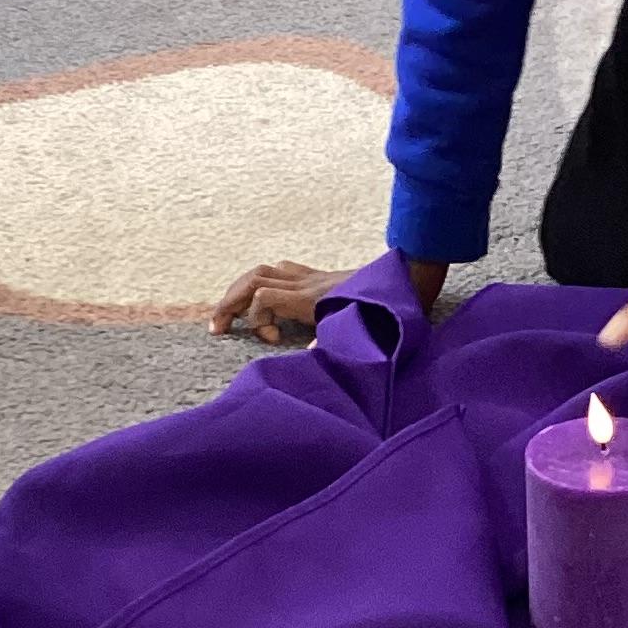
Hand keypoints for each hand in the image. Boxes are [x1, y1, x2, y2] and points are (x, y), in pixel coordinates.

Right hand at [209, 250, 447, 340]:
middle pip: (252, 279)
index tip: (273, 341)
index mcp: (313, 298)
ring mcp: (313, 276)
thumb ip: (334, 344)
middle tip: (216, 327)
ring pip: (262, 270)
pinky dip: (263, 281)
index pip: (262, 297)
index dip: (256, 319)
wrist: (411, 278)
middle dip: (228, 302)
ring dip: (240, 289)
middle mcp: (307, 283)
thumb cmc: (389, 310)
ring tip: (228, 311)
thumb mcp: (363, 333)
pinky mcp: (321, 275)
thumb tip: (309, 357)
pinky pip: (282, 270)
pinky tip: (264, 297)